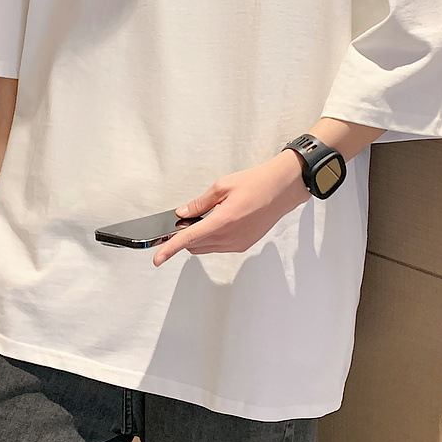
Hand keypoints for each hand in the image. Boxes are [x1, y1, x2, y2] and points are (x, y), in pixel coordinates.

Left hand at [152, 150, 311, 266]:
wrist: (283, 189)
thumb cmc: (257, 184)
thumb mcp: (222, 186)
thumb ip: (199, 203)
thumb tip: (183, 213)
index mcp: (222, 222)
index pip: (189, 239)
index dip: (170, 249)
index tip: (158, 257)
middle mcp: (230, 238)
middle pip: (196, 246)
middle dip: (186, 236)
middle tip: (186, 219)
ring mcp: (238, 244)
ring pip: (207, 247)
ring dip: (201, 237)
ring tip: (211, 215)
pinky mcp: (244, 245)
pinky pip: (220, 247)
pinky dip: (213, 238)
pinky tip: (221, 221)